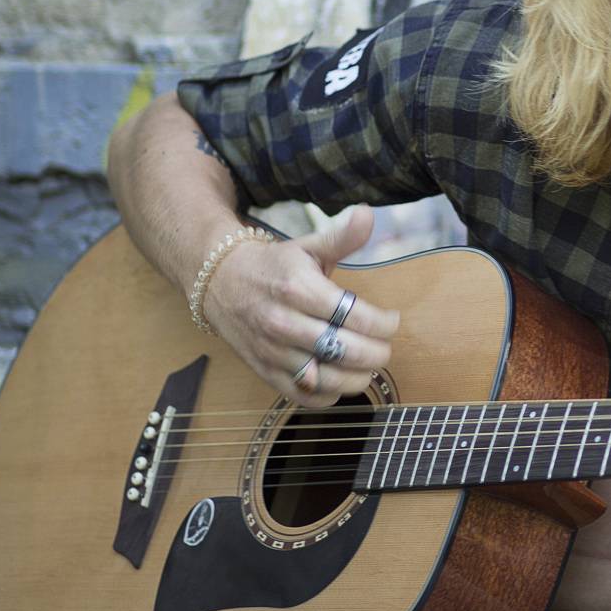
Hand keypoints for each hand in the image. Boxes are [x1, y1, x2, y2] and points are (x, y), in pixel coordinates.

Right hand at [202, 206, 399, 406]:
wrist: (218, 282)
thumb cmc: (274, 265)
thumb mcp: (307, 246)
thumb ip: (341, 236)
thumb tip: (369, 214)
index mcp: (299, 289)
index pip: (355, 316)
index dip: (384, 324)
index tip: (392, 321)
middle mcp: (284, 322)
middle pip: (346, 349)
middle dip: (378, 352)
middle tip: (385, 346)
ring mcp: (273, 351)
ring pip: (328, 378)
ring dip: (358, 377)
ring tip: (368, 365)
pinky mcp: (264, 371)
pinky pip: (304, 396)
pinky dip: (329, 395)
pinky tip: (339, 379)